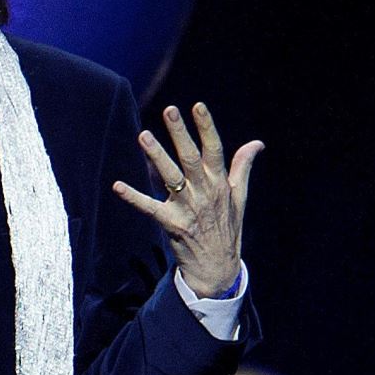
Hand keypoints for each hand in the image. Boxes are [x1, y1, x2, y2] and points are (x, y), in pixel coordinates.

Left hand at [113, 102, 263, 296]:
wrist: (217, 269)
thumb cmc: (227, 229)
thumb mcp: (239, 198)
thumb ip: (242, 167)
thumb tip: (257, 144)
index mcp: (220, 184)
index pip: (215, 149)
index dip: (206, 127)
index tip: (197, 106)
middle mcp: (205, 193)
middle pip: (191, 158)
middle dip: (180, 134)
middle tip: (169, 111)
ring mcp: (188, 208)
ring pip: (171, 177)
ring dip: (156, 156)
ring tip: (143, 135)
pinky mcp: (172, 225)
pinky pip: (150, 208)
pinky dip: (134, 198)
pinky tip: (118, 186)